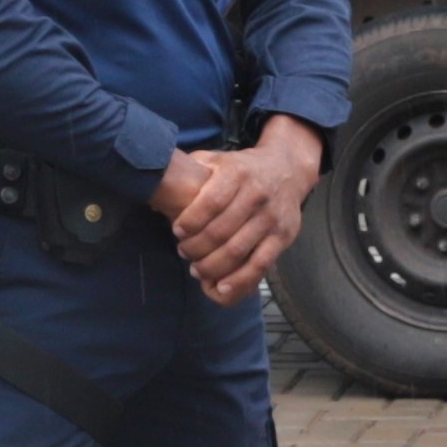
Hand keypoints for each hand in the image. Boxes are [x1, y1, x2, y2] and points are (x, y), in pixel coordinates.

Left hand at [152, 119, 323, 303]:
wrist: (286, 169)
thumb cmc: (241, 169)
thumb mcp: (217, 159)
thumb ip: (192, 167)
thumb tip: (160, 180)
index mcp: (237, 173)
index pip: (210, 202)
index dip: (190, 221)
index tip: (177, 231)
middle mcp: (257, 194)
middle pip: (221, 231)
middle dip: (196, 248)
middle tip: (184, 253)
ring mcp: (272, 218)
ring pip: (237, 250)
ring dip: (212, 266)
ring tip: (196, 270)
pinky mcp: (283, 237)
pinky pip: (260, 264)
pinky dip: (239, 280)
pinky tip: (220, 287)